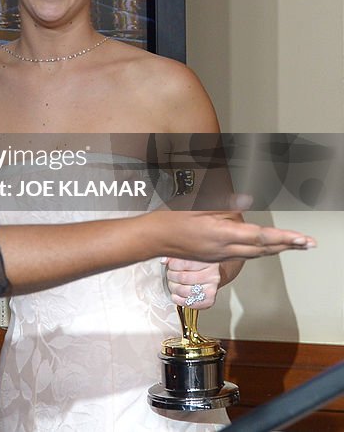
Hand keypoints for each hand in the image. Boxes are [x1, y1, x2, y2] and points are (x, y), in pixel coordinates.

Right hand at [151, 210, 315, 261]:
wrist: (152, 239)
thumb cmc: (171, 218)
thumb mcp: (196, 204)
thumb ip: (223, 204)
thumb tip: (245, 202)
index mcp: (221, 234)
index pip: (260, 236)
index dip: (285, 237)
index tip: (304, 239)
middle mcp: (224, 249)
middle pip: (263, 249)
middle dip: (288, 245)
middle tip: (310, 244)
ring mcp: (219, 256)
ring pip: (255, 254)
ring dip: (276, 248)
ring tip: (294, 244)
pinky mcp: (213, 258)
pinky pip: (243, 255)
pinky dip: (259, 250)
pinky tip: (265, 246)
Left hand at [162, 258, 221, 308]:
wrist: (209, 277)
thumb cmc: (195, 266)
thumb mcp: (187, 256)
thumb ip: (174, 256)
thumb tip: (164, 261)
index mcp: (207, 261)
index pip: (184, 263)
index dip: (172, 265)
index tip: (171, 266)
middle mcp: (213, 275)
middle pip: (183, 278)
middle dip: (172, 277)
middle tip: (170, 275)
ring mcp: (212, 289)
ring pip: (185, 291)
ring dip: (174, 288)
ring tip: (173, 284)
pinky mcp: (210, 300)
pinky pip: (191, 303)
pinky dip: (179, 300)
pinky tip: (176, 295)